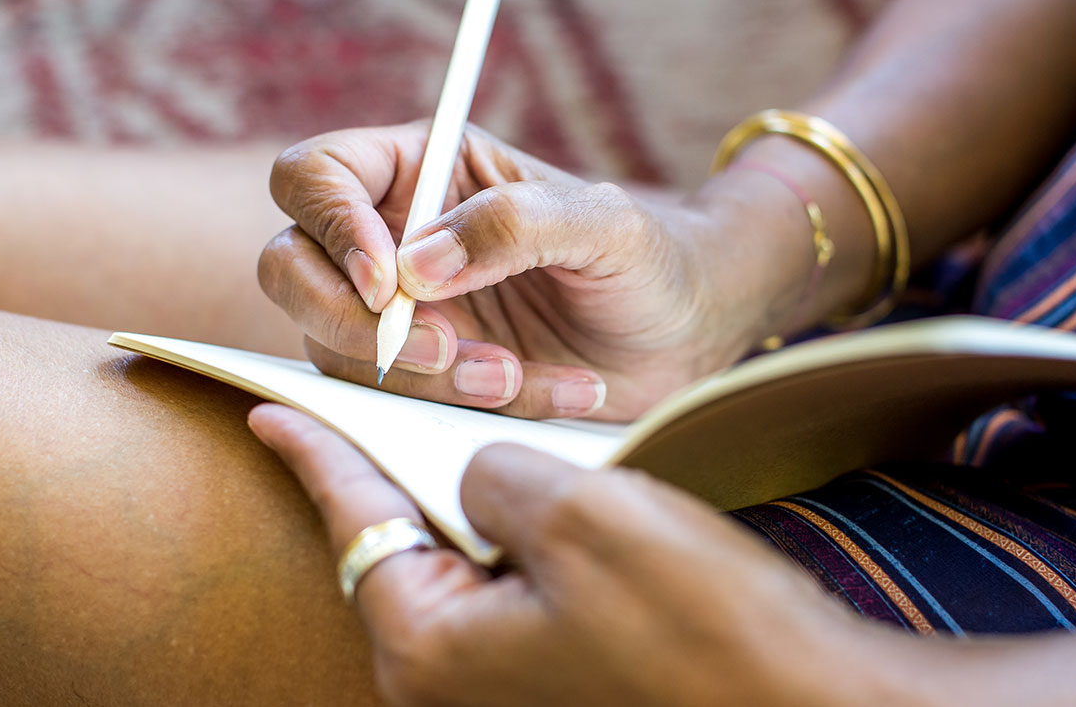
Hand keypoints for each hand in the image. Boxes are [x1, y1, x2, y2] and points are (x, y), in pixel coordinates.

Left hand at [248, 403, 909, 706]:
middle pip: (398, 545)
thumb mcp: (579, 515)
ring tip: (459, 433)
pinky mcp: (555, 681)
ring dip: (463, 499)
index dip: (315, 450)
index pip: (357, 518)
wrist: (807, 706)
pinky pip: (506, 592)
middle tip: (366, 399)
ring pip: (457, 565)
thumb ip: (491, 475)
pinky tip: (537, 494)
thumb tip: (478, 476)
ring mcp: (504, 688)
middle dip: (391, 469)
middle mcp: (452, 680)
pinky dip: (511, 538)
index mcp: (433, 645)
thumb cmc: (696, 626)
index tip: (268, 408)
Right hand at [259, 122, 802, 418]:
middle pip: (290, 269)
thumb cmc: (647, 259)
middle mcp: (390, 238)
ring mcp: (398, 314)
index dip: (328, 225)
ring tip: (517, 375)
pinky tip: (545, 392)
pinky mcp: (421, 379)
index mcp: (420, 169)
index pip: (312, 176)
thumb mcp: (603, 224)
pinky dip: (465, 410)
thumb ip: (513, 223)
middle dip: (353, 322)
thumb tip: (413, 268)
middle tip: (443, 348)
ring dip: (424, 377)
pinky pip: (398, 405)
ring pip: (337, 350)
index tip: (387, 282)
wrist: (684, 340)